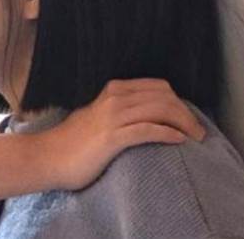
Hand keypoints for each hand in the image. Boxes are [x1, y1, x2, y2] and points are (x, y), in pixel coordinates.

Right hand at [41, 78, 204, 190]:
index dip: (178, 101)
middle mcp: (114, 98)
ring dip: (183, 123)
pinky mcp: (112, 137)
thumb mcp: (96, 115)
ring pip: (160, 110)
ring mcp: (112, 117)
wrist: (47, 156)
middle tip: (196, 131)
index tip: (185, 118)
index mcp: (112, 90)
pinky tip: (178, 140)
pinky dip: (168, 133)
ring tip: (194, 137)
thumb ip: (118, 110)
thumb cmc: (72, 141)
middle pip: (164, 97)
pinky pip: (148, 130)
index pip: (158, 87)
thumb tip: (143, 114)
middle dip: (186, 112)